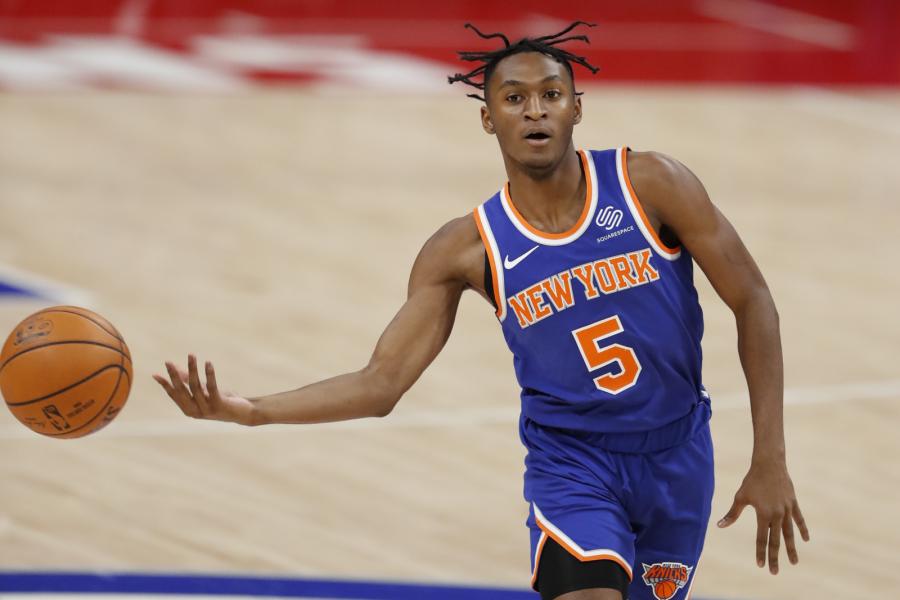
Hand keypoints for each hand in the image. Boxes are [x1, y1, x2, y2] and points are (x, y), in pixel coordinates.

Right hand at [153, 354, 255, 424]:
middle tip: (168, 361)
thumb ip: (189, 381)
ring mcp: (207, 409)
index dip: (165, 384)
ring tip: (191, 355)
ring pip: (196, 386)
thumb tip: (175, 368)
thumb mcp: (203, 391)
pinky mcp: (219, 404)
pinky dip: (209, 374)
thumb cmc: (221, 401)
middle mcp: (195, 411)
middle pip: (182, 391)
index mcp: (188, 410)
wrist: (243, 413)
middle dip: (174, 375)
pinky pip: (212, 387)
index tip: (155, 374)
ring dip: (193, 369)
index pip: (174, 395)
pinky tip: (208, 363)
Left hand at [717, 459, 809, 573]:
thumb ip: (732, 514)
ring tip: (794, 562)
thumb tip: (720, 526)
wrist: (769, 464)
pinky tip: (806, 540)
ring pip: (789, 533)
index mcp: (763, 514)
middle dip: (775, 557)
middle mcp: (777, 515)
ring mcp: (787, 509)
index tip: (760, 565)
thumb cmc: (752, 480)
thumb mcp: (740, 497)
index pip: (761, 538)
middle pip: (776, 540)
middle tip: (775, 572)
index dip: (760, 552)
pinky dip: (802, 529)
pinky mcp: (793, 503)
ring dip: (791, 548)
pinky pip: (799, 519)